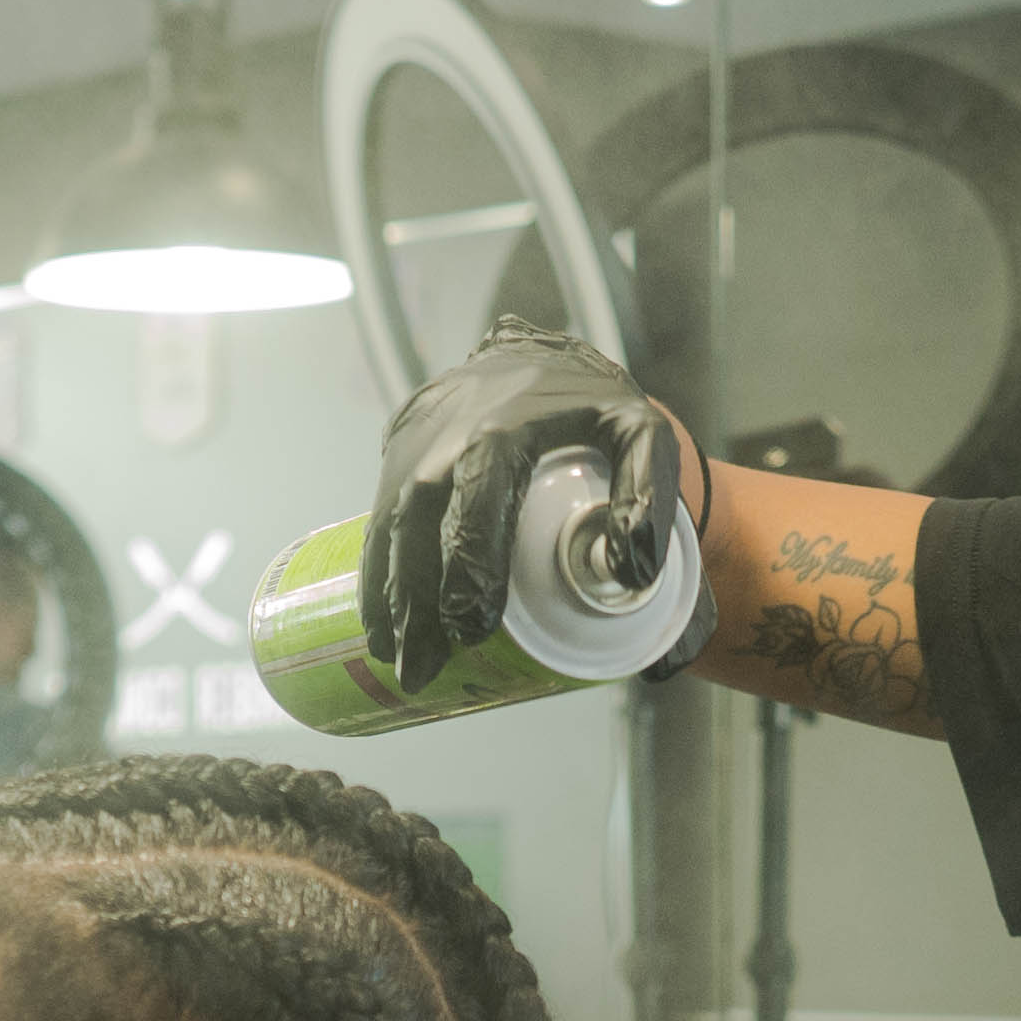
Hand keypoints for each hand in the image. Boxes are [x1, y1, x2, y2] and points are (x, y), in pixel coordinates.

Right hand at [357, 325, 689, 690]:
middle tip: (425, 664)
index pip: (476, 499)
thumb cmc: (599, 407)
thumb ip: (647, 497)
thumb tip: (624, 574)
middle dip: (415, 597)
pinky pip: (376, 513)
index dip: (469, 567)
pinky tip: (378, 622)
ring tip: (396, 658)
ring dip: (385, 593)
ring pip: (386, 520)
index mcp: (506, 422)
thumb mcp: (644, 435)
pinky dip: (373, 570)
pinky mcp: (398, 447)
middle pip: (416, 519)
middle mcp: (448, 426)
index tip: (472, 629)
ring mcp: (416, 436)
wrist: (546, 355)